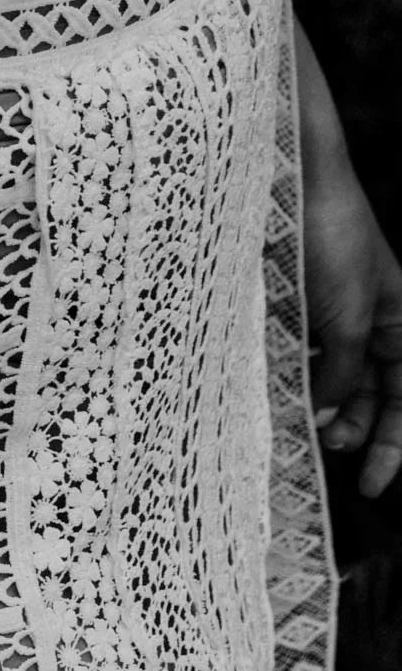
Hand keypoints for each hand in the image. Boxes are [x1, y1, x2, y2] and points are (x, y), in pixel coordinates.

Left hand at [304, 161, 401, 498]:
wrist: (288, 184)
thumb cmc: (331, 240)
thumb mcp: (346, 317)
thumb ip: (341, 371)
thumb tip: (329, 417)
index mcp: (401, 321)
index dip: (395, 446)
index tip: (372, 486)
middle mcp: (372, 322)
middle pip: (374, 396)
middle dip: (357, 431)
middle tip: (329, 455)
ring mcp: (334, 316)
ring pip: (335, 383)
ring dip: (324, 413)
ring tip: (304, 434)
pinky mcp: (297, 311)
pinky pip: (303, 362)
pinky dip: (296, 387)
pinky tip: (282, 404)